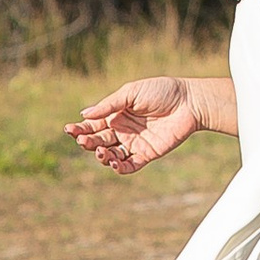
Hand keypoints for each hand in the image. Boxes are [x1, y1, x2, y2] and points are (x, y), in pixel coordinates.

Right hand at [68, 75, 199, 173]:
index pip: (93, 125)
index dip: (80, 129)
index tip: (69, 130)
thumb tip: (84, 114)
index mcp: (116, 114)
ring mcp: (134, 143)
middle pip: (99, 141)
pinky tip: (114, 164)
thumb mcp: (131, 93)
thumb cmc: (161, 91)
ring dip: (102, 156)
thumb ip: (109, 105)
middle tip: (83, 141)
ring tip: (101, 151)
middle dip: (88, 142)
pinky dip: (120, 168)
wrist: (189, 102)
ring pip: (111, 155)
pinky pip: (130, 165)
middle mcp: (122, 130)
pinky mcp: (147, 154)